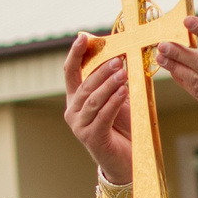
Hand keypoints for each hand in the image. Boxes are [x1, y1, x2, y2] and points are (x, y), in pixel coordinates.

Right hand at [62, 34, 134, 187]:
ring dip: (109, 85)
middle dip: (101, 70)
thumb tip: (120, 55)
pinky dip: (114, 102)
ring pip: (93, 100)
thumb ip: (113, 81)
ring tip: (123, 73)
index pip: (71, 72)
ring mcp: (80, 126)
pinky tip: (124, 91)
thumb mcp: (117, 99)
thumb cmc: (123, 127)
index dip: (75, 53)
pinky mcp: (91, 138)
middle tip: (118, 59)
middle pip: (85, 85)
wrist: (127, 160)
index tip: (83, 37)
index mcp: (76, 99)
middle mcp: (73, 111)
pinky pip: (103, 115)